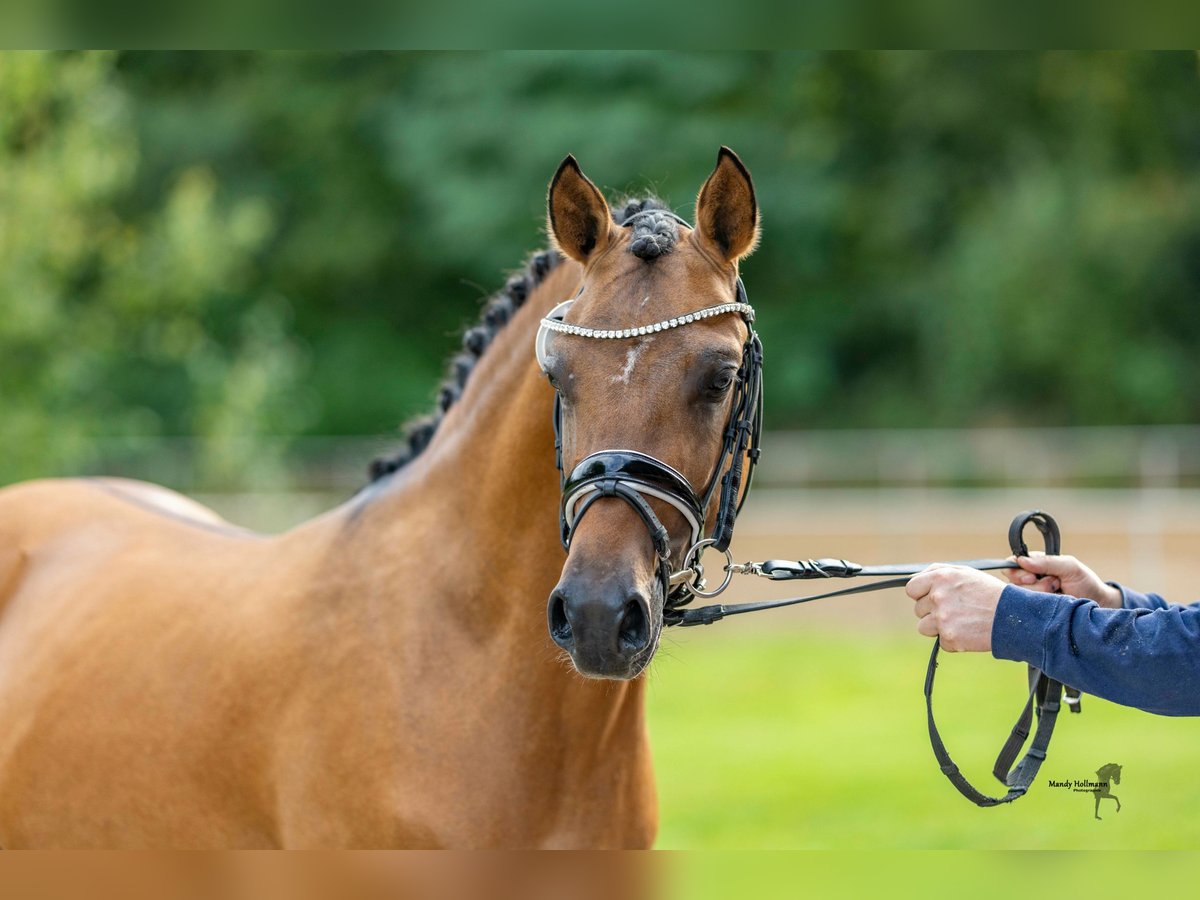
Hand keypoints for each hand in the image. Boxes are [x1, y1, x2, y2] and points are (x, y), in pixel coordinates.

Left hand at [906, 564, 1005, 651]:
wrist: (1012, 616)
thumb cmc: (989, 593)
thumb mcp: (964, 573)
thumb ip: (937, 573)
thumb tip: (915, 579)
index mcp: (940, 578)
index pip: (911, 589)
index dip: (920, 595)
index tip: (930, 598)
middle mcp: (938, 596)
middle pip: (918, 609)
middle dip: (933, 611)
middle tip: (956, 610)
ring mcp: (942, 618)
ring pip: (924, 627)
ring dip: (938, 627)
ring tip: (961, 622)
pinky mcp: (949, 637)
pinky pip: (941, 642)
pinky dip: (952, 641)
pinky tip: (968, 632)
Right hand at [1005, 553, 1121, 608]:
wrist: (1099, 606)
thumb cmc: (1086, 583)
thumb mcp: (1070, 566)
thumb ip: (1047, 561)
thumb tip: (1021, 560)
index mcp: (1035, 565)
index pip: (1013, 564)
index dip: (1018, 571)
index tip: (1032, 577)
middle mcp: (1030, 581)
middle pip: (1014, 581)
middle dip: (1035, 584)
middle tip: (1054, 584)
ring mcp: (1031, 597)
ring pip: (1020, 596)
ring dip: (1041, 595)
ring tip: (1058, 593)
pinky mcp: (1034, 611)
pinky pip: (1026, 609)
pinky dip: (1040, 607)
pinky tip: (1052, 604)